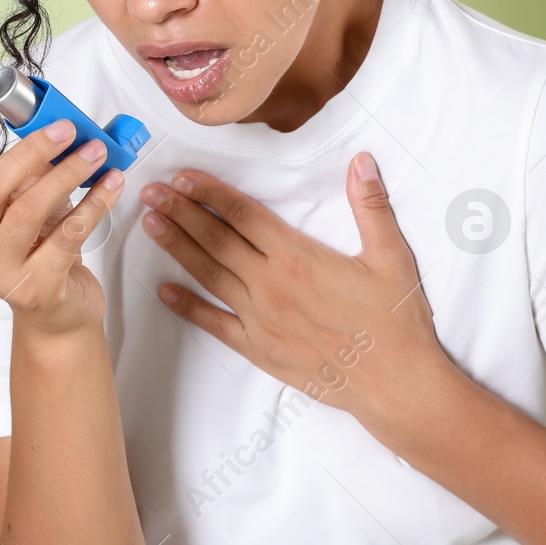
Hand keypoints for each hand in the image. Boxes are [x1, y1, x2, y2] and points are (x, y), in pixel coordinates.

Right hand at [0, 71, 125, 338]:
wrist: (56, 317)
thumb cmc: (42, 248)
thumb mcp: (29, 204)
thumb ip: (32, 170)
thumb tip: (57, 124)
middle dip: (30, 150)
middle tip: (66, 126)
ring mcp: (0, 268)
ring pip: (29, 210)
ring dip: (67, 174)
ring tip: (96, 152)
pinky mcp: (36, 286)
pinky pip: (68, 236)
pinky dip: (94, 205)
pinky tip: (113, 184)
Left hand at [138, 151, 453, 425]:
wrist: (394, 384)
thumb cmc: (395, 320)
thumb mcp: (391, 256)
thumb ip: (371, 205)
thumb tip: (361, 161)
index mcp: (298, 257)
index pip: (244, 215)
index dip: (211, 193)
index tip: (184, 176)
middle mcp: (271, 285)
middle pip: (216, 240)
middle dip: (181, 212)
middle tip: (150, 191)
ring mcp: (261, 319)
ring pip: (209, 275)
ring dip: (177, 247)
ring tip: (150, 224)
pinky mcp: (260, 349)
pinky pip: (214, 324)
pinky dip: (187, 307)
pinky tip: (164, 291)